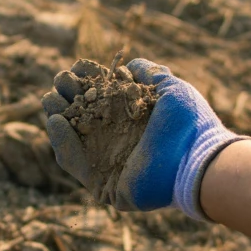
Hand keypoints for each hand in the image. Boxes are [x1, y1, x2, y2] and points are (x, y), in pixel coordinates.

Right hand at [42, 58, 247, 217]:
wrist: (198, 160)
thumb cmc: (189, 123)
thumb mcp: (170, 89)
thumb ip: (150, 73)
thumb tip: (128, 65)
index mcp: (131, 117)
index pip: (98, 96)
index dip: (85, 79)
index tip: (78, 66)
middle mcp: (117, 139)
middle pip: (80, 115)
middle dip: (66, 95)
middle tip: (62, 83)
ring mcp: (107, 162)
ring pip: (71, 138)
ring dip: (57, 115)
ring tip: (52, 99)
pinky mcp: (102, 184)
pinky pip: (73, 163)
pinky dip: (62, 143)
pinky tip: (57, 121)